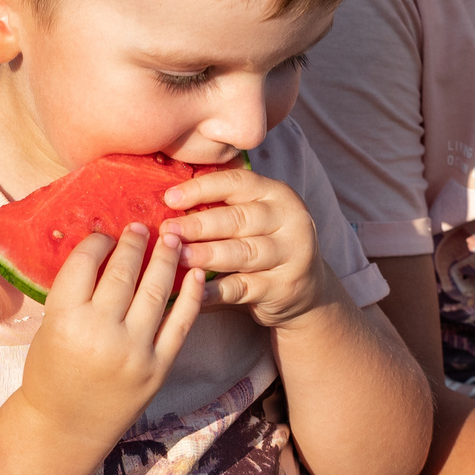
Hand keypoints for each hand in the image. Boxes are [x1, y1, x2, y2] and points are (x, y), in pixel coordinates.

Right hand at [17, 224, 205, 453]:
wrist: (66, 426)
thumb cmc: (51, 373)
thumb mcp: (49, 328)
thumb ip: (75, 295)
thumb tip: (107, 253)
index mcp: (65, 320)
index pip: (84, 264)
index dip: (98, 243)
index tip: (105, 235)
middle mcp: (101, 332)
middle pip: (123, 273)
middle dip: (134, 243)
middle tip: (141, 228)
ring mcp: (134, 351)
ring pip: (156, 291)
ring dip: (165, 259)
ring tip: (171, 239)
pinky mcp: (158, 367)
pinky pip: (181, 324)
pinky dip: (192, 295)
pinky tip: (195, 274)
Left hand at [162, 165, 330, 327]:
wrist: (307, 290)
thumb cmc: (265, 245)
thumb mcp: (255, 219)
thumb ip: (223, 208)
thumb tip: (167, 202)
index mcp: (277, 194)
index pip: (236, 183)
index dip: (201, 189)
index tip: (169, 198)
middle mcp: (289, 220)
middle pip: (238, 219)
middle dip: (198, 225)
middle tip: (167, 230)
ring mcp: (290, 255)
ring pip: (242, 252)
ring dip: (206, 254)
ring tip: (177, 257)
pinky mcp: (283, 287)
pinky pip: (243, 287)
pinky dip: (216, 290)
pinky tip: (193, 290)